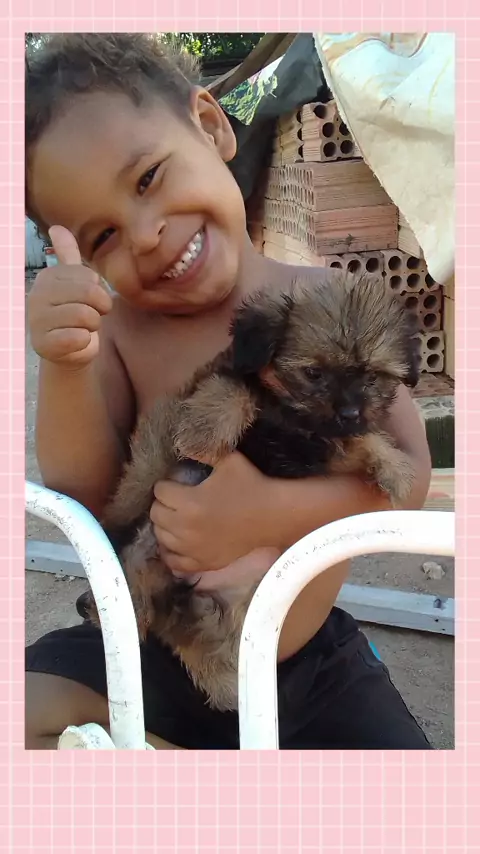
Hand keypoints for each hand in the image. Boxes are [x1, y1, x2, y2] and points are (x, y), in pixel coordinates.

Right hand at [28, 226, 111, 368]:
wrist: (68, 352)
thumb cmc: (75, 315)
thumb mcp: (74, 284)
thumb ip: (68, 257)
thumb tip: (57, 227)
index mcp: (48, 277)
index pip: (89, 277)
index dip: (99, 292)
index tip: (91, 301)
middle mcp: (37, 295)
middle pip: (89, 294)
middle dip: (99, 310)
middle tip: (91, 317)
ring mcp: (37, 320)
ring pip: (86, 316)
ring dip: (92, 327)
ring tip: (82, 329)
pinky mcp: (44, 344)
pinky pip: (79, 337)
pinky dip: (85, 342)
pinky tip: (76, 342)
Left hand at [150, 452, 278, 573]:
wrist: (272, 516)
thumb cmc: (251, 485)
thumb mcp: (229, 461)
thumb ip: (203, 452)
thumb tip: (182, 444)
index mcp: (190, 502)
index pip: (160, 491)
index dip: (166, 484)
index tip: (175, 483)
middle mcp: (186, 528)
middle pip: (156, 514)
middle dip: (163, 504)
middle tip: (175, 500)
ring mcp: (193, 549)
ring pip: (161, 537)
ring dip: (165, 525)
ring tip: (176, 518)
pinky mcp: (203, 562)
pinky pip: (174, 562)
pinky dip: (170, 552)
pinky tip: (174, 543)